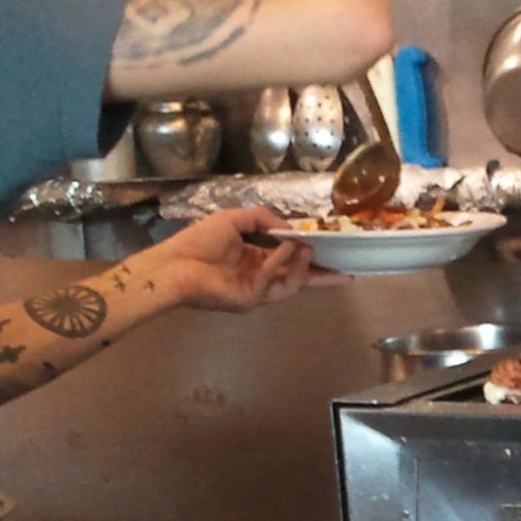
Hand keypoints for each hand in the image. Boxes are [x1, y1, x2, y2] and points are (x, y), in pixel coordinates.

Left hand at [142, 206, 344, 312]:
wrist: (174, 263)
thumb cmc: (200, 240)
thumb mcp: (236, 219)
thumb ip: (265, 220)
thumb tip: (292, 230)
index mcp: (256, 259)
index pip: (290, 261)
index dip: (312, 257)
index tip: (334, 250)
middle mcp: (259, 278)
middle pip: (298, 280)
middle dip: (323, 276)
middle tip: (346, 271)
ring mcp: (255, 292)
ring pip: (290, 284)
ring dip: (302, 265)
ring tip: (309, 247)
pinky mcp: (249, 301)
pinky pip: (271, 282)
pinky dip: (280, 263)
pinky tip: (286, 247)